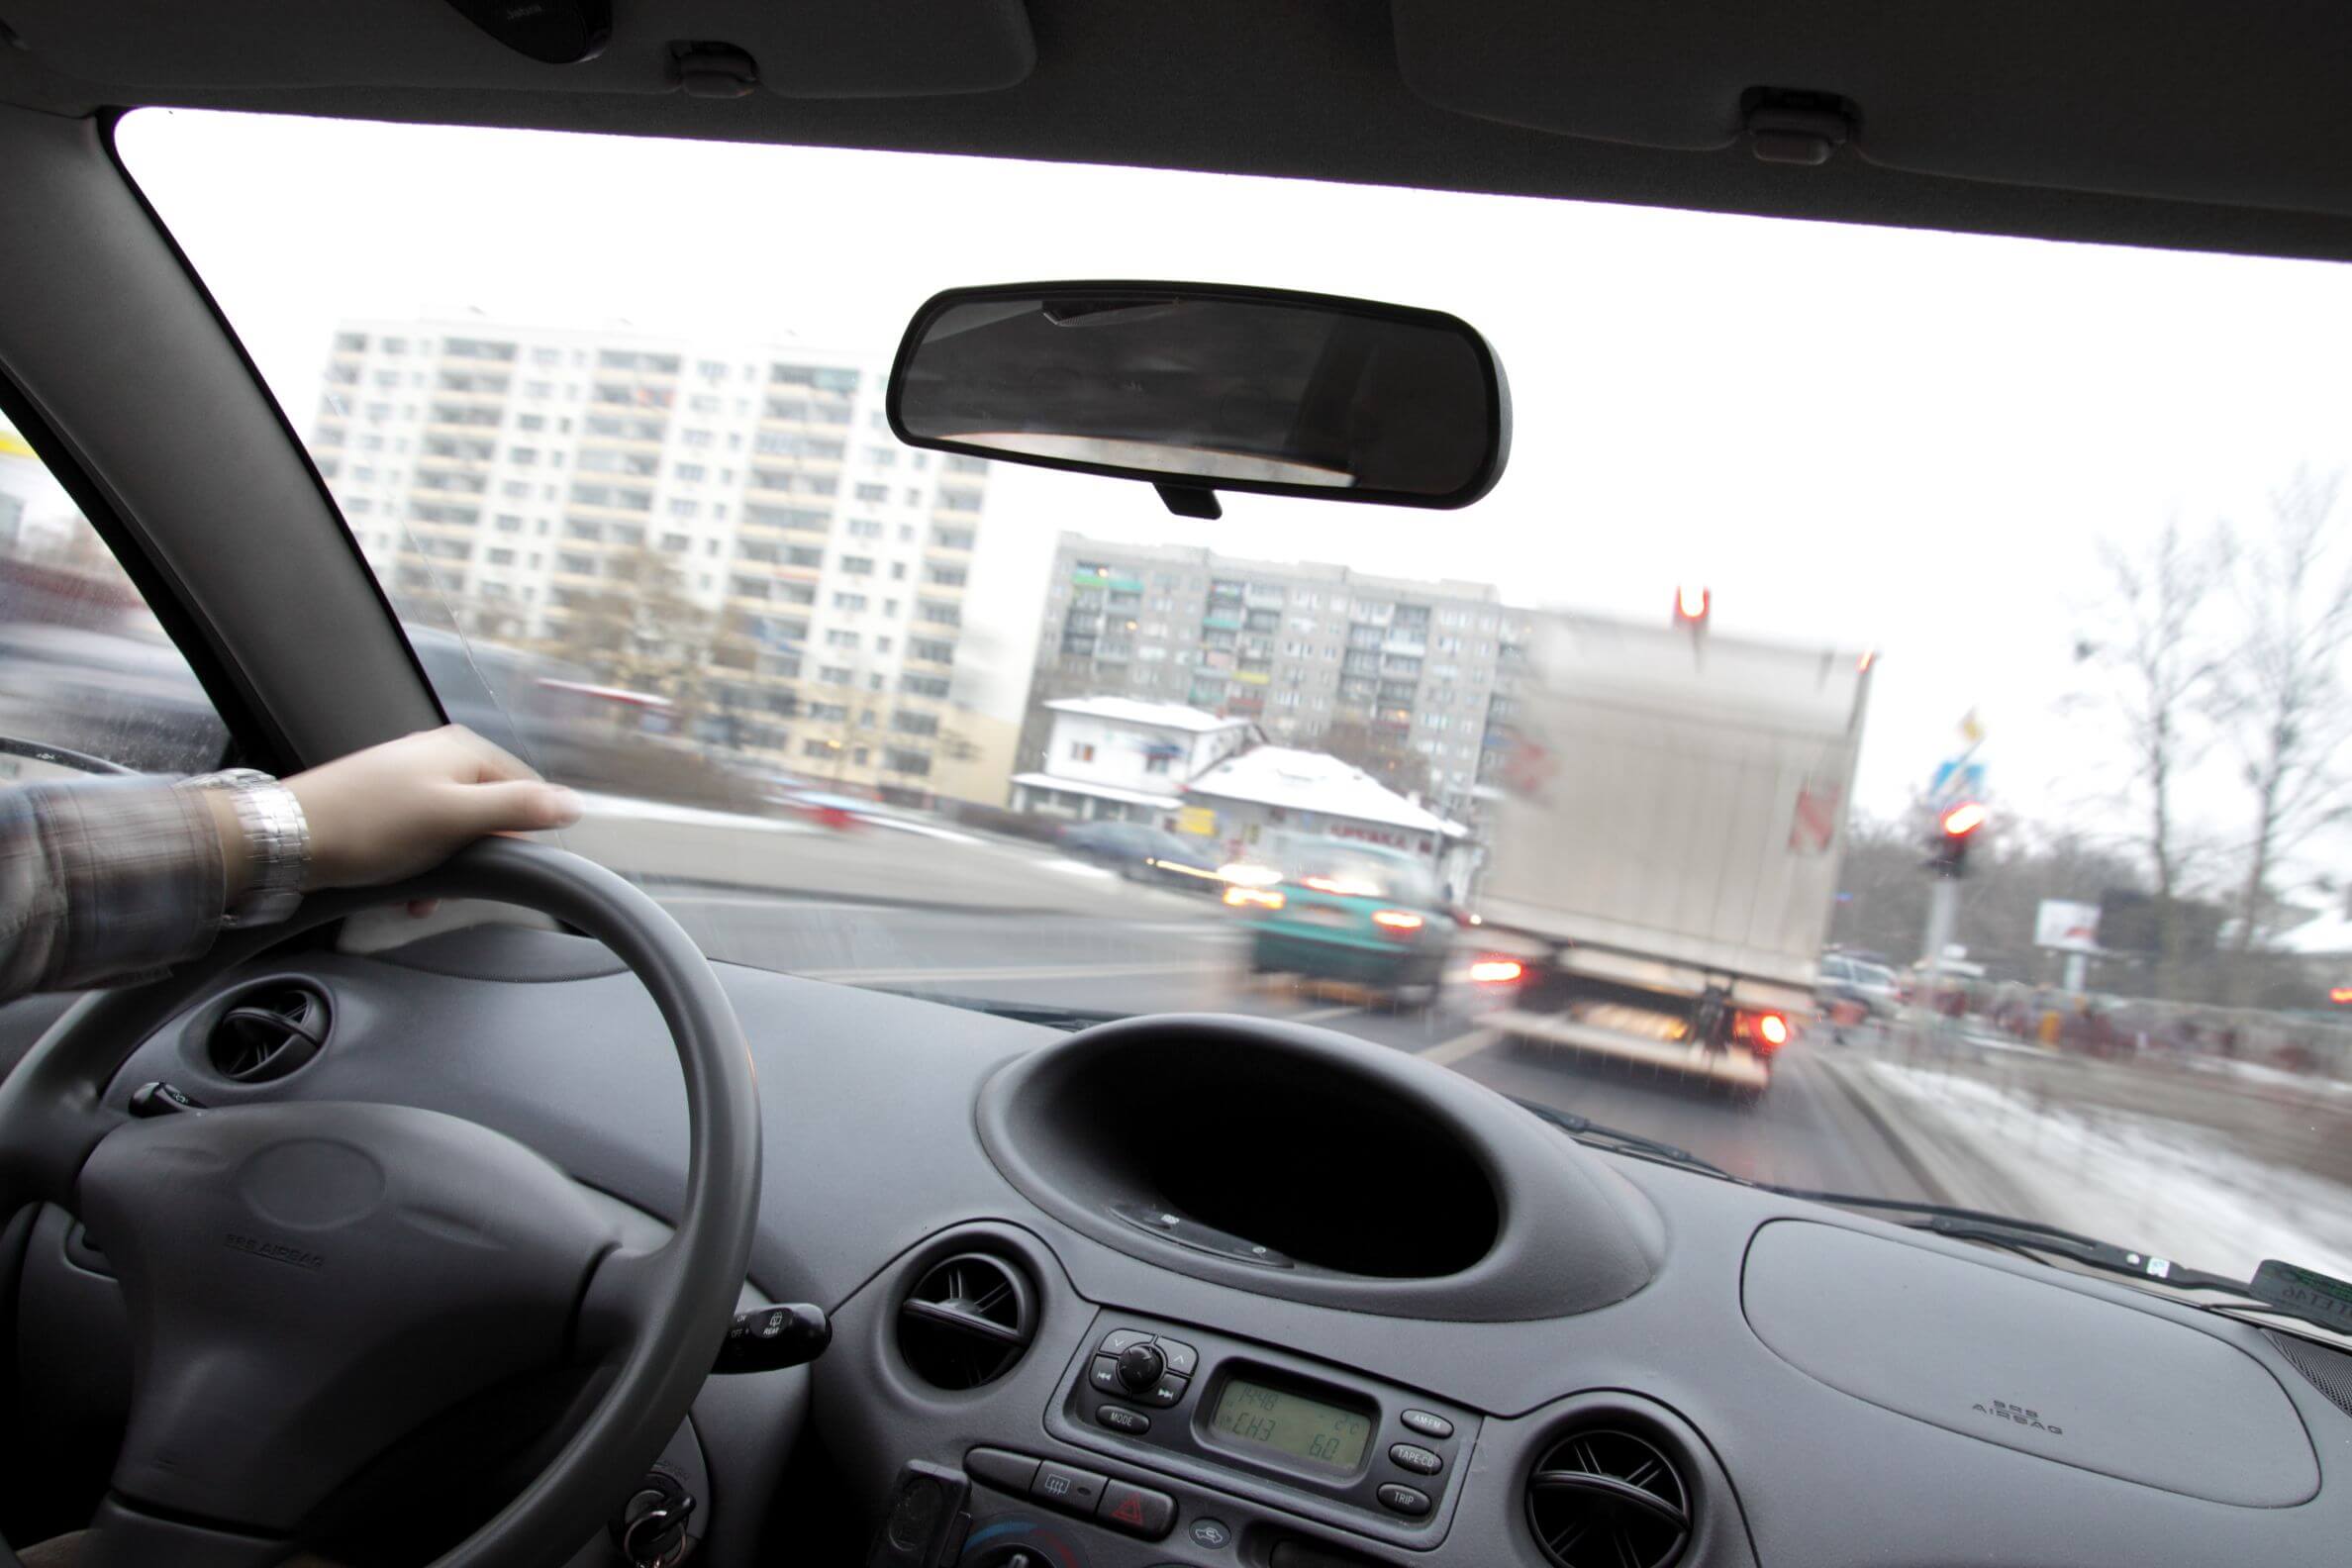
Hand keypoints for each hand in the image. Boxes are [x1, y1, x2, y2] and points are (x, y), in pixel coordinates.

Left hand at [258, 726, 580, 893]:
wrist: (285, 838)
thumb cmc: (369, 827)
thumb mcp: (456, 820)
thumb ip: (519, 810)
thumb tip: (574, 803)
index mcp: (463, 749)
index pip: (527, 792)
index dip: (521, 836)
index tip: (500, 867)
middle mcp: (439, 756)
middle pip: (490, 814)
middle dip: (477, 858)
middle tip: (453, 884)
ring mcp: (409, 777)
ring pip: (455, 832)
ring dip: (446, 869)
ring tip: (420, 893)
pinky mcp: (384, 802)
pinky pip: (423, 837)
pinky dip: (420, 866)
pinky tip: (403, 888)